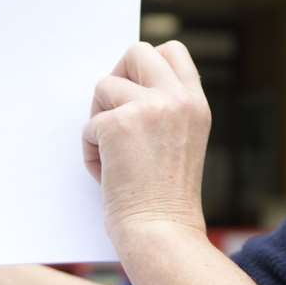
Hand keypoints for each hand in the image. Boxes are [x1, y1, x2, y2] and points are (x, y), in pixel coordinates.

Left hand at [82, 41, 210, 253]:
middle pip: (136, 52)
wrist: (162, 233)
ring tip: (112, 155)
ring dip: (99, 119)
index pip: (172, 51)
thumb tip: (123, 84)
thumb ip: (164, 109)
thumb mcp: (182, 141)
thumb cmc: (165, 199)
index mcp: (196, 104)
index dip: (146, 66)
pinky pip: (89, 124)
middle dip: (117, 78)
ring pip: (105, 85)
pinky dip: (90, 151)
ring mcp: (150, 107)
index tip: (135, 94)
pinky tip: (107, 175)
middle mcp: (177, 99)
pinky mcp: (119, 124)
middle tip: (114, 113)